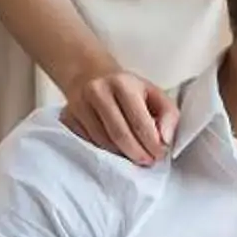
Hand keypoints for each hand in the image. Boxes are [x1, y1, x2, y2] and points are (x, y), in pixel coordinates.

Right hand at [61, 66, 176, 167]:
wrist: (89, 74)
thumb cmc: (127, 89)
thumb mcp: (154, 93)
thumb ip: (168, 115)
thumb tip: (165, 140)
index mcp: (122, 83)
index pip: (139, 122)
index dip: (151, 143)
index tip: (159, 154)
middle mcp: (97, 91)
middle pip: (119, 135)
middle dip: (137, 154)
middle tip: (147, 161)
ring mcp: (78, 104)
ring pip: (102, 142)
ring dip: (121, 155)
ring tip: (133, 155)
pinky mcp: (67, 117)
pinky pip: (87, 143)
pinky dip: (103, 151)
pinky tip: (114, 148)